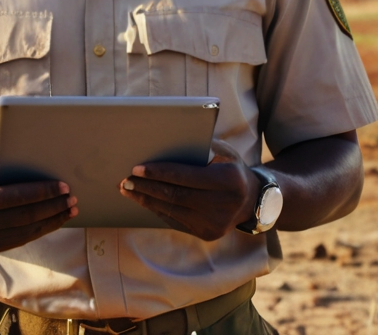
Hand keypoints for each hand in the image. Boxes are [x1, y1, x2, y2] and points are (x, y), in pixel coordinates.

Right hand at [0, 162, 75, 252]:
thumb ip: (1, 166)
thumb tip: (34, 163)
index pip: (6, 197)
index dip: (37, 193)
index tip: (61, 186)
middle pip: (21, 216)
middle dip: (52, 206)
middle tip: (72, 197)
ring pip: (25, 231)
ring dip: (53, 220)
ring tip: (70, 209)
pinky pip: (23, 239)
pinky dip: (43, 229)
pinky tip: (57, 219)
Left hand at [119, 155, 257, 240]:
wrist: (251, 200)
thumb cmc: (231, 169)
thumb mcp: (223, 153)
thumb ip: (200, 147)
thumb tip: (164, 143)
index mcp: (228, 180)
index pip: (186, 177)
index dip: (159, 173)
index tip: (136, 168)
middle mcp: (223, 205)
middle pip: (175, 195)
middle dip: (147, 187)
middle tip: (125, 180)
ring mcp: (214, 223)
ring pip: (172, 210)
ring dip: (146, 200)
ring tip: (128, 190)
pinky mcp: (206, 234)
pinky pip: (175, 221)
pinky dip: (157, 210)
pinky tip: (144, 200)